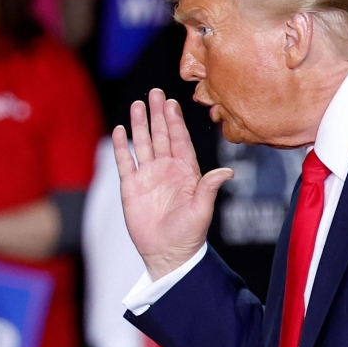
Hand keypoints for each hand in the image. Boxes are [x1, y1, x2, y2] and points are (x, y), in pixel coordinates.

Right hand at [112, 89, 231, 279]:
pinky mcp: (131, 187)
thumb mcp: (202, 210)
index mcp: (187, 171)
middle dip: (157, 114)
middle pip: (161, 135)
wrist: (167, 253)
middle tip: (154, 92)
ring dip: (139, 125)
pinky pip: (126, 162)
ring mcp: (148, 176)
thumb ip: (209, 187)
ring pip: (143, 144)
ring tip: (137, 104)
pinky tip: (120, 130)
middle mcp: (167, 169)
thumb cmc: (189, 233)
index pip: (180, 140)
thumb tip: (227, 171)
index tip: (171, 103)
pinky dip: (122, 147)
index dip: (176, 121)